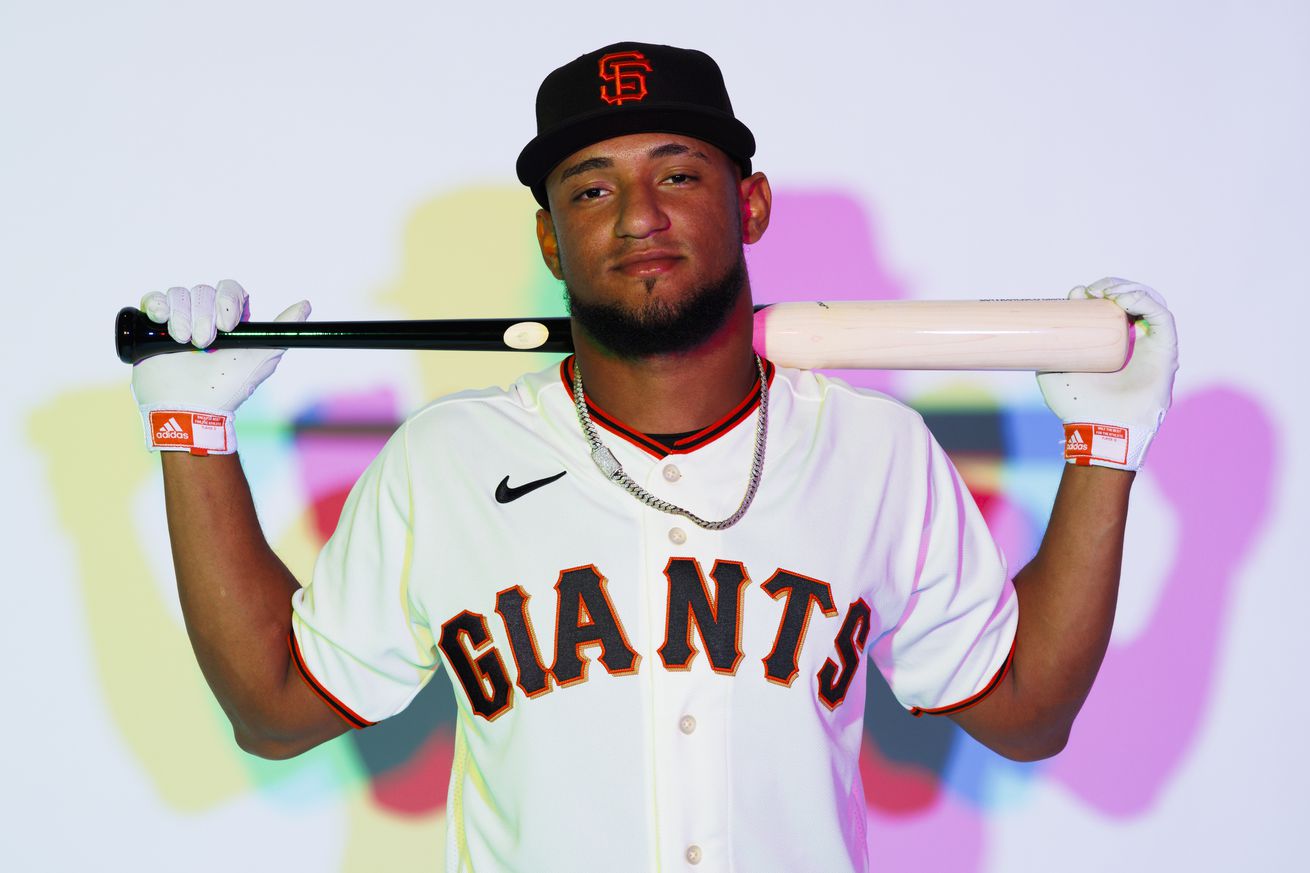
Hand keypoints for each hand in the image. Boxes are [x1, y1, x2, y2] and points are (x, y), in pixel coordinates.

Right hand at [131, 280, 309, 454]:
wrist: (189, 408)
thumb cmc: (228, 387)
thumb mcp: (262, 357)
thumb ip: (283, 330)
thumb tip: (305, 305)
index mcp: (230, 321)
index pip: (230, 289)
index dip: (227, 300)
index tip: (228, 324)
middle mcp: (204, 317)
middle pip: (203, 291)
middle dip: (204, 316)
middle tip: (204, 343)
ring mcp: (177, 320)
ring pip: (178, 294)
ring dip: (181, 316)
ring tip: (184, 343)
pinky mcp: (152, 326)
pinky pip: (152, 300)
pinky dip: (156, 304)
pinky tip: (161, 320)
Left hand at [1037, 278, 1177, 469]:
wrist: (1095, 428)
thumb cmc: (1076, 403)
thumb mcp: (1053, 367)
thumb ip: (1053, 340)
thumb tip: (1067, 300)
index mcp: (1114, 342)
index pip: (1116, 306)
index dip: (1104, 291)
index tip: (1082, 292)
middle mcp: (1137, 341)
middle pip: (1135, 299)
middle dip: (1116, 286)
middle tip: (1093, 289)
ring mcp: (1153, 345)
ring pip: (1150, 303)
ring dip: (1130, 289)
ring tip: (1106, 292)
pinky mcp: (1167, 351)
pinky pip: (1162, 317)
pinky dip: (1145, 302)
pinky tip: (1123, 301)